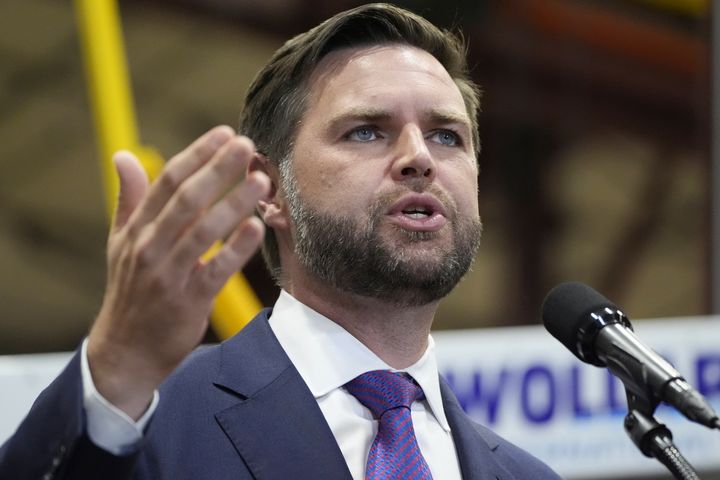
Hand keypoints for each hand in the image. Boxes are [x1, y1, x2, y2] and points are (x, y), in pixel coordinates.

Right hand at [87, 126, 269, 419]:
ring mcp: (169, 275)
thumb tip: (122, 155)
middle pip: (186, 200)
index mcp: (136, 229)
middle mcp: (149, 247)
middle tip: (246, 145)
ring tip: (261, 181)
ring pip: (203, 231)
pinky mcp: (189, 301)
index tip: (224, 133)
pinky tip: (256, 227)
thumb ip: (129, 199)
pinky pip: (216, 270)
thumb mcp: (120, 243)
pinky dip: (236, 249)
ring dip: (233, 204)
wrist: (126, 350)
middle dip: (217, 169)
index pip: (166, 181)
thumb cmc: (130, 290)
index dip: (196, 154)